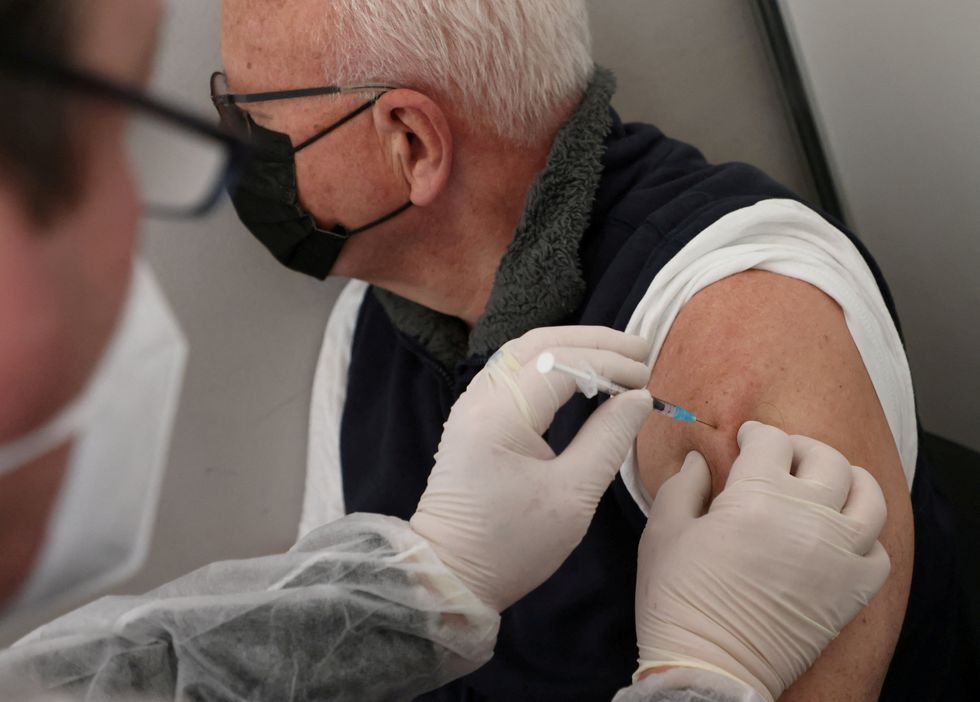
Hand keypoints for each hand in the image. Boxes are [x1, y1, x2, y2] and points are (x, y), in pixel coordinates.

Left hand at [410, 326, 653, 612]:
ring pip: (524, 351)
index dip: (608, 364)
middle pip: (539, 343)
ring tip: (618, 355)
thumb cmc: (512, 543)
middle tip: (640, 350)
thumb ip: (608, 439)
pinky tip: (579, 372)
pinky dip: (551, 362)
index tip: (646, 380)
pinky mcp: (473, 417)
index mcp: (500, 415)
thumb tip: (638, 398)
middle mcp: (480, 398)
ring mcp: (472, 404)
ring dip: (572, 346)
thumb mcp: (572, 496)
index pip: (561, 363)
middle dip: (594, 341)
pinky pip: (514, 370)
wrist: (449, 573)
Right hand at [635, 421, 890, 701]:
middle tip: (783, 455)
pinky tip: (839, 536)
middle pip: (826, 458)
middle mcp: (807, 518)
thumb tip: (697, 458)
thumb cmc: (678, 601)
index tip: (747, 438)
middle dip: (801, 448)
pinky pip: (878, 549)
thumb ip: (683, 485)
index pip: (772, 440)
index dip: (756, 433)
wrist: (709, 670)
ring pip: (868, 496)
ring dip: (847, 480)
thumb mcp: (663, 532)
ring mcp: (838, 555)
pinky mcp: (852, 591)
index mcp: (755, 497)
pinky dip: (864, 535)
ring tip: (826, 484)